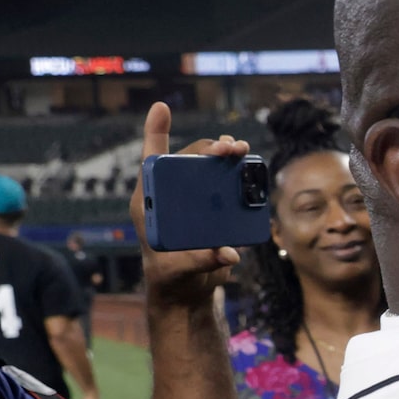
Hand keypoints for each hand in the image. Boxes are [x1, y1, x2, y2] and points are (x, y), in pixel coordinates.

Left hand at [131, 103, 243, 308]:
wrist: (186, 291)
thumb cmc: (173, 278)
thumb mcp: (180, 271)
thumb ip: (201, 262)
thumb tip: (229, 254)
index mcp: (151, 202)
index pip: (151, 161)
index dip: (156, 132)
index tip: (162, 107)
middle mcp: (170, 196)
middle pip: (188, 160)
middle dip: (209, 148)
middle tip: (231, 148)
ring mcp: (191, 201)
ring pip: (207, 168)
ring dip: (224, 155)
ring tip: (242, 150)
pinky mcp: (211, 210)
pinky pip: (224, 185)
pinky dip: (236, 173)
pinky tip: (247, 167)